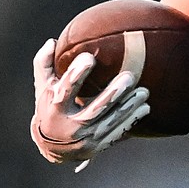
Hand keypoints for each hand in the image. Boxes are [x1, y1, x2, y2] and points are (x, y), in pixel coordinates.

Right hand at [30, 38, 150, 165]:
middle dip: (113, 93)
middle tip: (130, 76)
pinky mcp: (99, 146)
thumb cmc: (50, 106)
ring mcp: (86, 138)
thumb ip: (45, 63)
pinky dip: (132, 120)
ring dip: (130, 106)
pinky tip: (145, 107)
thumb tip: (53, 41)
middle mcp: (70, 125)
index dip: (77, 74)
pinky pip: (118, 132)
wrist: (51, 146)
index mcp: (55, 107)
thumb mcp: (43, 86)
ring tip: (144, 91)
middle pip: (95, 109)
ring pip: (111, 122)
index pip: (66, 89)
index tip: (90, 57)